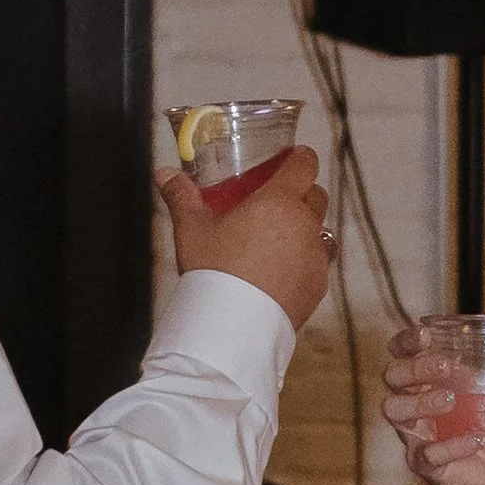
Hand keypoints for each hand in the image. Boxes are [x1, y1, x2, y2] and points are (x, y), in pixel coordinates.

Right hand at [159, 144, 334, 328]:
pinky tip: (281, 271)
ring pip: (320, 231)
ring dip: (305, 229)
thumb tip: (164, 174)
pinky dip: (305, 262)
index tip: (292, 158)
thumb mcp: (192, 229)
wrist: (232, 325)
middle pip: (316, 196)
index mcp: (278, 202)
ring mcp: (315, 257)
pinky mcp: (318, 285)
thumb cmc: (214, 272)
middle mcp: (305, 225)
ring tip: (279, 239)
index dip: (300, 158)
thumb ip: (180, 196)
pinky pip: (318, 264)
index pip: (305, 165)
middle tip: (277, 202)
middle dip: (301, 193)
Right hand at [382, 324, 484, 484]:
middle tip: (446, 367)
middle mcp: (415, 403)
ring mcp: (416, 434)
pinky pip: (424, 454)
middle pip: (393, 376)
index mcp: (430, 380)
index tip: (424, 334)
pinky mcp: (423, 463)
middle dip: (416, 367)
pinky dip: (449, 446)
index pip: (403, 352)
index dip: (407, 340)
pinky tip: (472, 441)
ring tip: (451, 400)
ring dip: (421, 402)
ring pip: (394, 410)